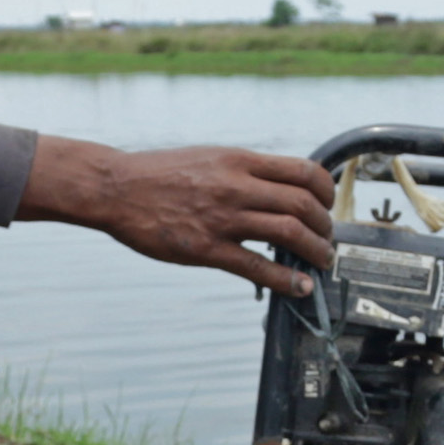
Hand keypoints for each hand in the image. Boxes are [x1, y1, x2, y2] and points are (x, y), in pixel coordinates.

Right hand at [20, 139, 337, 296]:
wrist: (116, 188)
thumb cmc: (160, 174)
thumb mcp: (209, 157)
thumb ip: (244, 170)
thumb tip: (277, 186)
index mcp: (239, 160)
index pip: (303, 171)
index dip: (326, 192)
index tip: (327, 206)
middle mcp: (236, 186)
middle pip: (303, 204)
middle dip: (325, 226)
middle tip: (326, 240)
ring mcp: (222, 218)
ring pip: (289, 233)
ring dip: (315, 251)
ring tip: (321, 262)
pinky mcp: (206, 249)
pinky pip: (257, 267)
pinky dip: (286, 280)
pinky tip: (299, 287)